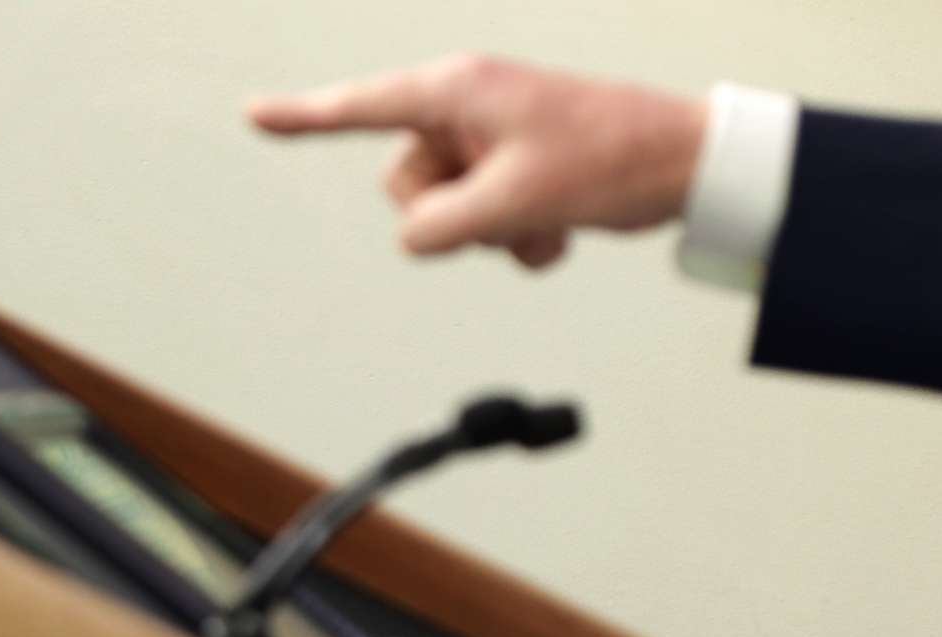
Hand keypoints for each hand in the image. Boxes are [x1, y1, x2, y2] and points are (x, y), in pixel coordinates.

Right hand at [247, 55, 707, 267]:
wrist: (686, 165)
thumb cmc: (611, 160)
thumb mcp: (513, 204)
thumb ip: (439, 229)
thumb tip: (414, 239)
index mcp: (459, 92)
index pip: (361, 108)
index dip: (302, 117)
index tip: (255, 113)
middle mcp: (466, 109)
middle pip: (406, 183)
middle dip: (451, 215)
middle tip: (511, 212)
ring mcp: (489, 140)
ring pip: (443, 210)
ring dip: (489, 232)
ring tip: (543, 222)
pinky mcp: (511, 168)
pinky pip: (478, 219)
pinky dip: (512, 235)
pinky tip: (554, 230)